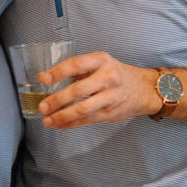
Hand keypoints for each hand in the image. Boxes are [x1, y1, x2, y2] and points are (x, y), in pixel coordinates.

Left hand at [36, 52, 154, 128]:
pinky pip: (87, 120)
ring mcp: (110, 97)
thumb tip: (49, 78)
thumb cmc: (117, 74)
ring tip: (47, 120)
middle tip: (42, 106)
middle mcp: (107, 78)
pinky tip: (59, 125)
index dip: (57, 72)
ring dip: (62, 116)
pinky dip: (71, 124)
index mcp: (101, 61)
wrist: (144, 89)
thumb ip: (80, 69)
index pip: (76, 64)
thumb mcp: (102, 63)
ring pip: (82, 109)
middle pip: (78, 90)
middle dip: (57, 100)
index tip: (42, 79)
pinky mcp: (110, 113)